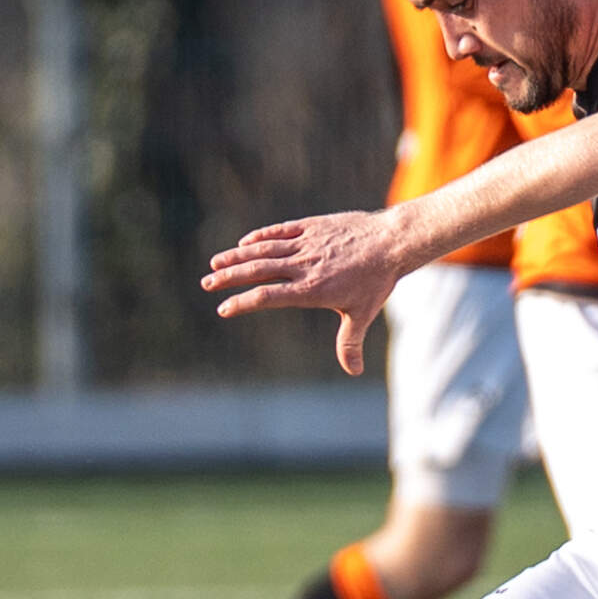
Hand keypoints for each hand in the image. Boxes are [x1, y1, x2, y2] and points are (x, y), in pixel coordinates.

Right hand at [204, 210, 407, 373]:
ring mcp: (306, 244)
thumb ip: (350, 342)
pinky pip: (281, 231)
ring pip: (264, 249)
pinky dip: (261, 236)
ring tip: (215, 262)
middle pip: (257, 270)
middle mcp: (303, 265)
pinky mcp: (312, 227)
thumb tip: (354, 371)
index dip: (242, 302)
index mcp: (310, 289)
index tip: (224, 309)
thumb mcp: (362, 314)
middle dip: (229, 277)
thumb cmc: (376, 281)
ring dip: (237, 256)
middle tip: (207, 283)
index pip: (266, 296)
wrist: (391, 242)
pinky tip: (245, 242)